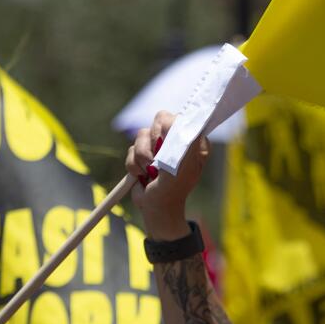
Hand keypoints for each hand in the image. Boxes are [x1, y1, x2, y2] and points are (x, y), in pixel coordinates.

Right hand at [125, 111, 211, 239]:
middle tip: (158, 161)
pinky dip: (134, 165)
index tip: (167, 144)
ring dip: (143, 157)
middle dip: (153, 143)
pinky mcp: (142, 155)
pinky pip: (131, 148)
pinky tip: (142, 176)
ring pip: (141, 134)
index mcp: (193, 139)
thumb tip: (178, 119)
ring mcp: (158, 147)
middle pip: (158, 120)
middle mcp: (176, 140)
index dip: (169, 128)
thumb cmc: (175, 187)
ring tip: (150, 172)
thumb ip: (185, 137)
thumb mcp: (186, 161)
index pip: (179, 116)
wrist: (156, 207)